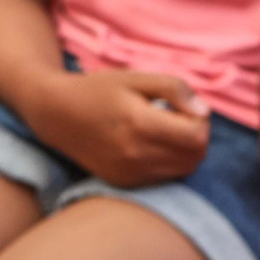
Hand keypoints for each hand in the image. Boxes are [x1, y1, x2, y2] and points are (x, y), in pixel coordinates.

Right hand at [31, 67, 210, 186]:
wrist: (55, 114)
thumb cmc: (98, 90)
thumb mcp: (136, 77)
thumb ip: (175, 89)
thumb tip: (204, 112)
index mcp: (139, 124)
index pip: (197, 136)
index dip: (201, 120)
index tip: (186, 107)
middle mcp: (135, 154)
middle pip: (195, 157)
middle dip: (197, 137)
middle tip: (179, 118)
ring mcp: (129, 173)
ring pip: (183, 170)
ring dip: (185, 151)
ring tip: (165, 131)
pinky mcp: (123, 182)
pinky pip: (163, 178)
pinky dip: (168, 163)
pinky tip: (150, 144)